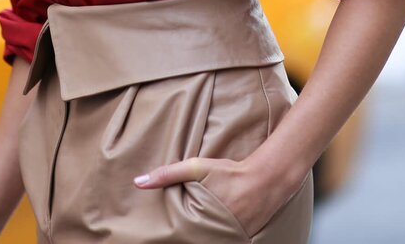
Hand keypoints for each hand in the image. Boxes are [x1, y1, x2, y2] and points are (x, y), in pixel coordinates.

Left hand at [134, 156, 295, 237]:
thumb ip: (168, 174)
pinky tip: (202, 233)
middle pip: (191, 242)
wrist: (265, 181)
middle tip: (166, 235)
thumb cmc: (229, 174)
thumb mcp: (197, 168)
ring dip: (195, 238)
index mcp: (199, 224)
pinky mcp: (237, 242)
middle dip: (181, 238)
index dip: (167, 238)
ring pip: (203, 243)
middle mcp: (212, 237)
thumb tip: (138, 182)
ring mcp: (226, 241)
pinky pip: (219, 242)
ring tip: (187, 233)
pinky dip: (210, 238)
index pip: (177, 239)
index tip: (157, 236)